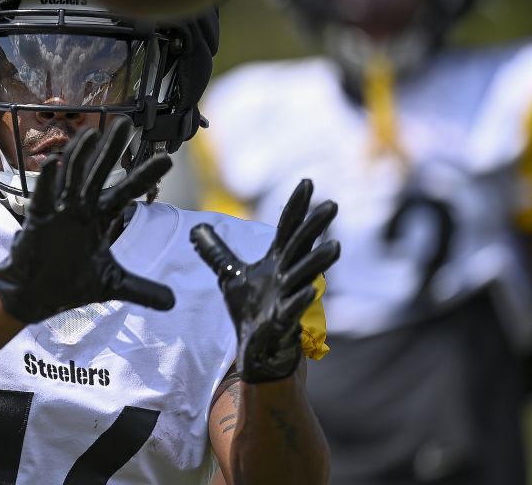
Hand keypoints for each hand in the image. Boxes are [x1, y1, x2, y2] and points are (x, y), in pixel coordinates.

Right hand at [0, 119, 175, 323]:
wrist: (34, 297)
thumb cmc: (68, 283)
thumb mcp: (111, 284)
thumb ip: (142, 289)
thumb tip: (172, 303)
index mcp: (100, 218)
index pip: (127, 192)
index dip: (145, 175)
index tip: (167, 160)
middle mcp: (82, 208)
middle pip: (100, 172)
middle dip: (113, 148)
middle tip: (127, 123)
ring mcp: (59, 211)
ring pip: (72, 176)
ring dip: (81, 154)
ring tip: (93, 133)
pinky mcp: (38, 220)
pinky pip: (43, 197)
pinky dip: (48, 181)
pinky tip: (54, 162)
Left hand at [191, 179, 339, 381]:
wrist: (258, 349)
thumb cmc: (252, 310)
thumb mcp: (230, 276)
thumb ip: (217, 253)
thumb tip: (196, 229)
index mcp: (278, 261)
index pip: (288, 227)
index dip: (296, 205)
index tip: (307, 181)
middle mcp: (288, 274)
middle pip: (301, 246)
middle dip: (316, 226)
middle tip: (331, 205)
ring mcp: (288, 297)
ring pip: (307, 276)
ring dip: (318, 262)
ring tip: (335, 246)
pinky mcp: (283, 321)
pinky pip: (294, 309)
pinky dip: (301, 299)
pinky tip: (311, 290)